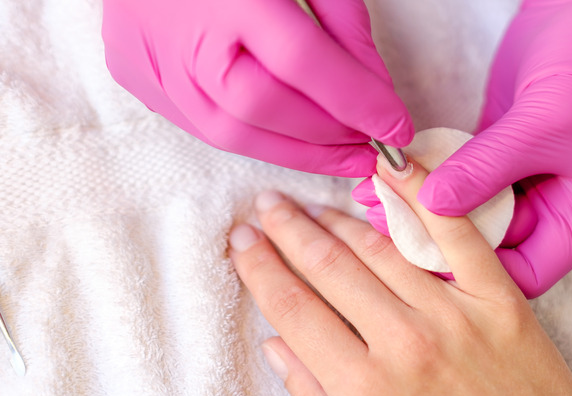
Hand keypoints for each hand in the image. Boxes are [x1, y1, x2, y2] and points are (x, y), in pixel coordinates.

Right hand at [102, 0, 412, 176]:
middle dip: (327, 138)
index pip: (303, 62)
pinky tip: (290, 136)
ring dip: (295, 153)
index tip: (396, 129)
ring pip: (231, 133)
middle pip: (264, 109)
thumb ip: (343, 25)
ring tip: (339, 154)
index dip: (357, 102)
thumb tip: (374, 93)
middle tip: (369, 147)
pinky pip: (204, 126)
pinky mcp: (135, 78)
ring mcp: (151, 62)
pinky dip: (256, 137)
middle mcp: (183, 35)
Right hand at [229, 158, 571, 395]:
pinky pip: (454, 234)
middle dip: (287, 230)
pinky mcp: (498, 298)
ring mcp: (454, 315)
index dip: (259, 268)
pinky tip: (392, 167)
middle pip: (328, 268)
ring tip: (308, 204)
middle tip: (264, 205)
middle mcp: (404, 345)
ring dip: (335, 219)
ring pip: (379, 248)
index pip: (293, 309)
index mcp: (364, 389)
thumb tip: (275, 344)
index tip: (240, 242)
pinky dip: (422, 194)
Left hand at [353, 0, 571, 295]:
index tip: (422, 258)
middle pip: (493, 247)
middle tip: (386, 226)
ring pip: (471, 215)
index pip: (527, 274)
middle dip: (440, 241)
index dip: (476, 276)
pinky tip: (392, 177)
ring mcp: (527, 182)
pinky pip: (461, 180)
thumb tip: (431, 207)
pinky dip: (430, 180)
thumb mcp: (542, 123)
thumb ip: (486, 169)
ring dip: (427, 210)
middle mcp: (559, 209)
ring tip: (377, 200)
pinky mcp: (500, 156)